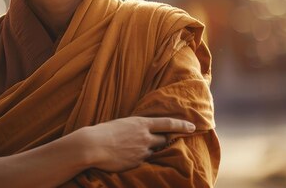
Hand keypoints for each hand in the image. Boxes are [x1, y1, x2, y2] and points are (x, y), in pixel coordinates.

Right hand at [76, 116, 195, 171]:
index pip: (167, 123)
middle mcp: (145, 136)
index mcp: (140, 123)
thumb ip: (132, 128)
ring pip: (154, 150)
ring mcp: (142, 151)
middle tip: (162, 140)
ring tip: (136, 149)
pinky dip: (139, 158)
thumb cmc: (102, 132)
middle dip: (164, 139)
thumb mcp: (120, 124)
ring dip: (149, 149)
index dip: (182, 125)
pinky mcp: (137, 162)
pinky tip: (128, 157)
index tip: (193, 127)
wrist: (93, 146)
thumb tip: (136, 132)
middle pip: (164, 139)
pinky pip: (144, 160)